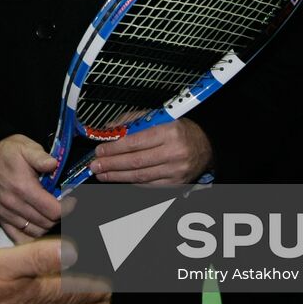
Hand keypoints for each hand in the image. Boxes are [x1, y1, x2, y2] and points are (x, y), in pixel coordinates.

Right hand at [0, 135, 60, 242]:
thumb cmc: (8, 152)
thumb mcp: (25, 147)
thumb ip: (40, 156)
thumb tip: (53, 164)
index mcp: (23, 188)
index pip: (53, 211)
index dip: (67, 208)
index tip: (71, 201)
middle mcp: (14, 204)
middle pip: (46, 223)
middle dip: (59, 216)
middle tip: (62, 206)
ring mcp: (6, 214)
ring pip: (35, 232)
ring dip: (47, 225)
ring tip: (51, 214)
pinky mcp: (1, 219)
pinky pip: (19, 237)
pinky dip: (31, 236)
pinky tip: (38, 226)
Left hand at [89, 119, 212, 183]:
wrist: (207, 147)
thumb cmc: (181, 130)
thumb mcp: (161, 118)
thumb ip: (135, 122)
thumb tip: (110, 129)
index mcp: (170, 132)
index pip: (137, 143)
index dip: (115, 148)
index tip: (100, 151)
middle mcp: (174, 153)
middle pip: (136, 162)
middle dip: (112, 165)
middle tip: (95, 166)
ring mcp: (176, 171)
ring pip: (141, 177)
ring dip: (118, 176)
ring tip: (102, 174)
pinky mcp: (177, 184)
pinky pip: (150, 185)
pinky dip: (133, 182)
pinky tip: (120, 179)